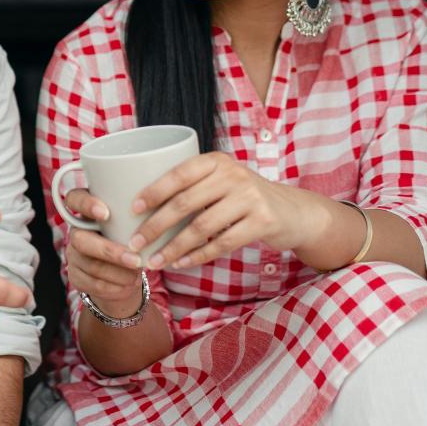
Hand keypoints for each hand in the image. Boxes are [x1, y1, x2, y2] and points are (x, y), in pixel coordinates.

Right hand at [60, 189, 145, 316]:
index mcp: (87, 211)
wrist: (124, 273)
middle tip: (136, 260)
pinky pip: (93, 283)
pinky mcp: (76, 277)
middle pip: (80, 240)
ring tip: (138, 273)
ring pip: (91, 265)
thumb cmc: (132, 239)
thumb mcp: (132, 224)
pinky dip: (116, 286)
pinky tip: (130, 284)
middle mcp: (76, 232)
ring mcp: (73, 255)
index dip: (85, 205)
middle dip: (110, 251)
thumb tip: (156, 216)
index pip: (74, 199)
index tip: (105, 214)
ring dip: (118, 273)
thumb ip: (135, 216)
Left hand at [130, 152, 325, 269]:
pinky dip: (197, 256)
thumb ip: (194, 186)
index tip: (132, 209)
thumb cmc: (245, 197)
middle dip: (155, 227)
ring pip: (200, 227)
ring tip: (154, 262)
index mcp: (216, 161)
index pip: (178, 173)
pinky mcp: (262, 222)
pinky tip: (180, 264)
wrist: (294, 211)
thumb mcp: (223, 180)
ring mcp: (249, 198)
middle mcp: (233, 175)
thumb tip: (143, 206)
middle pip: (184, 203)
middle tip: (135, 244)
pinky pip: (221, 243)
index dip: (153, 191)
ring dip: (173, 248)